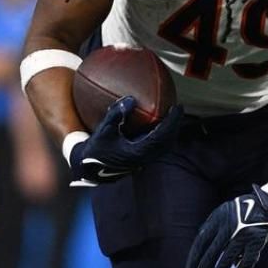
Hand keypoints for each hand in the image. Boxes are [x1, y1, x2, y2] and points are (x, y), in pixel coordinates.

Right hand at [67, 96, 183, 186]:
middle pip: (168, 142)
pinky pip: (157, 148)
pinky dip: (162, 136)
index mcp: (138, 153)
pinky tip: (158, 125)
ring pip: (164, 147)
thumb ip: (116, 114)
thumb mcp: (103, 130)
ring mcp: (143, 162)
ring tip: (171, 117)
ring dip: (170, 131)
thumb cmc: (96, 149)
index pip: (161, 136)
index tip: (177, 107)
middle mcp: (144, 159)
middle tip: (178, 109)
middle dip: (175, 125)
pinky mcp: (141, 161)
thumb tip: (131, 99)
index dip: (172, 122)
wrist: (89, 169)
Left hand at [186, 185, 267, 267]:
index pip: (201, 242)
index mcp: (218, 219)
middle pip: (211, 254)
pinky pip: (245, 265)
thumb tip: (197, 251)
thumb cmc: (239, 213)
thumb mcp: (222, 214)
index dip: (193, 260)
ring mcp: (244, 236)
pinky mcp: (256, 244)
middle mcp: (230, 227)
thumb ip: (210, 228)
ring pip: (226, 262)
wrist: (266, 206)